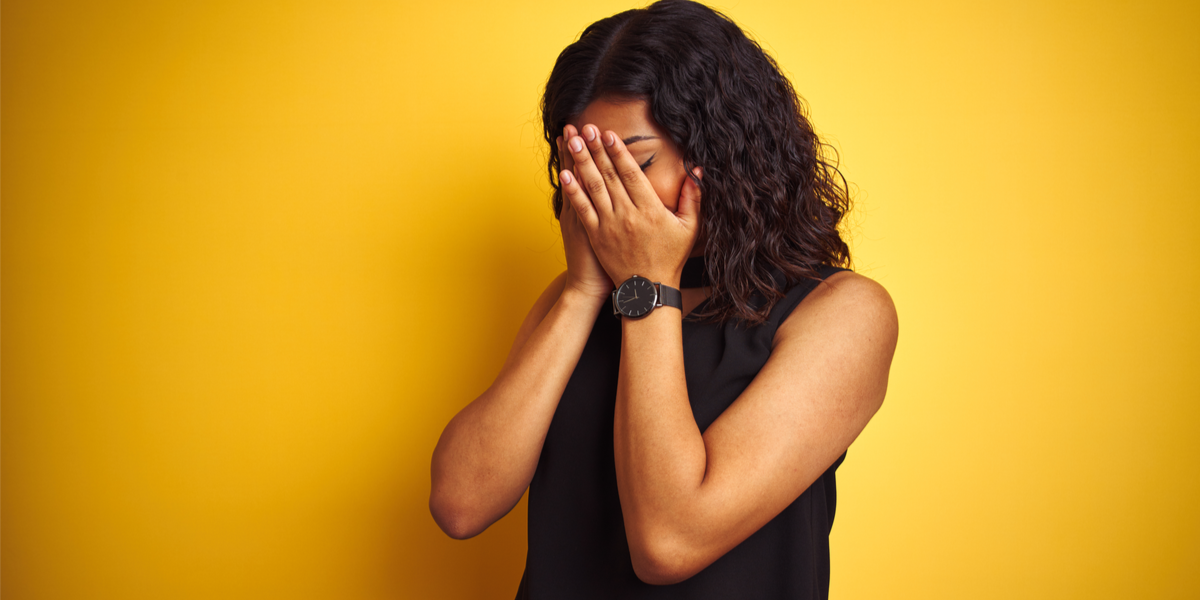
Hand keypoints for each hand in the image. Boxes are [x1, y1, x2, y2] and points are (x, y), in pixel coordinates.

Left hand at [560, 124, 701, 287]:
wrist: (648, 290)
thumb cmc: (670, 257)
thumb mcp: (689, 227)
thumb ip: (693, 197)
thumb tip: (697, 170)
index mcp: (650, 209)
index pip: (630, 174)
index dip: (618, 151)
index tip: (608, 134)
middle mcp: (627, 214)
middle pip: (608, 175)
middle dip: (595, 149)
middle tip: (585, 128)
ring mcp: (608, 225)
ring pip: (593, 187)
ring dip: (581, 162)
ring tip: (572, 141)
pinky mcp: (596, 236)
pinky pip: (582, 209)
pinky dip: (573, 191)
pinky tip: (564, 174)